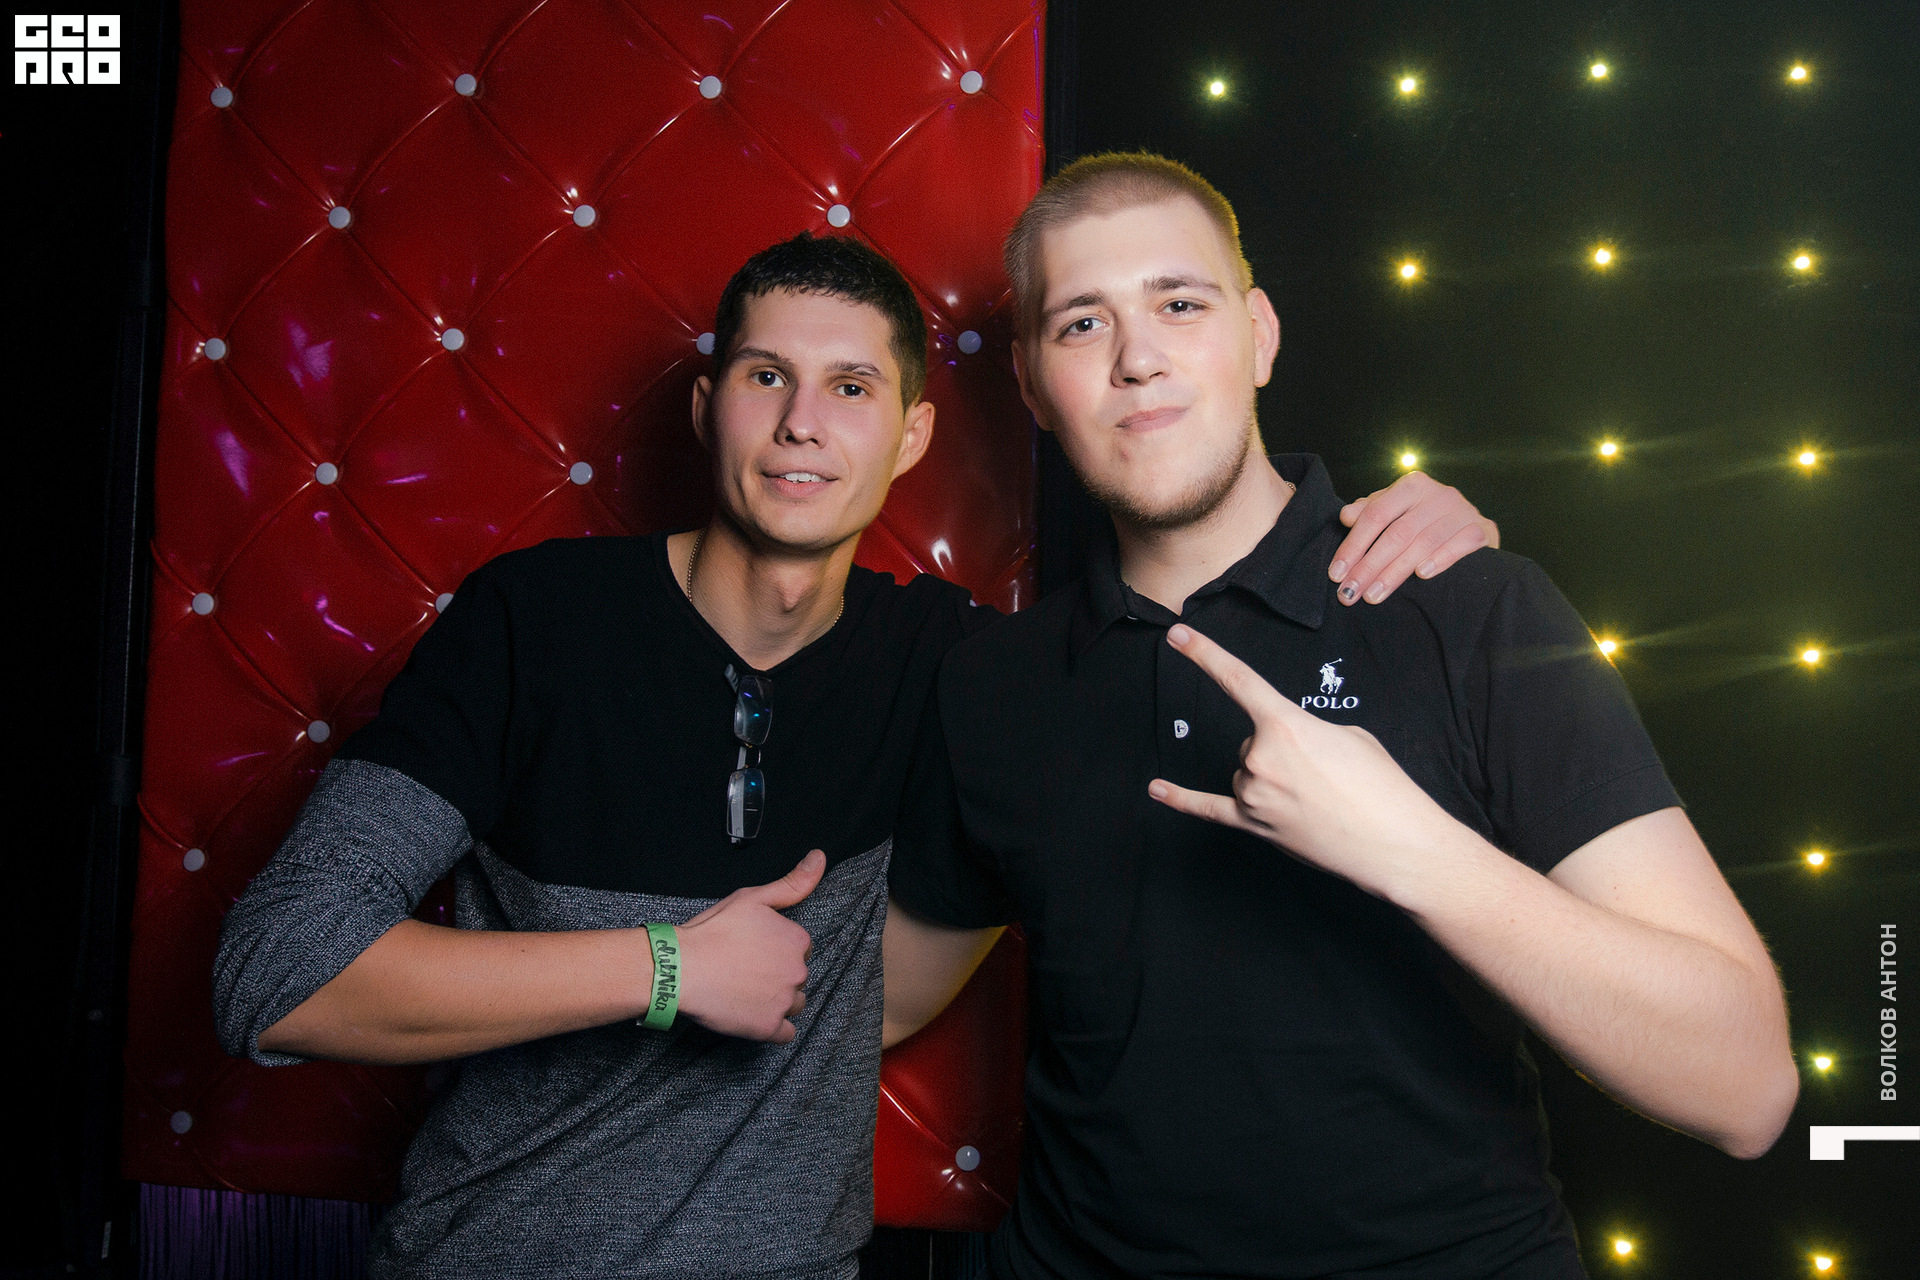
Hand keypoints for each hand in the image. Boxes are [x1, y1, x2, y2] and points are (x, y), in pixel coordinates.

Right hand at [675, 850, 823, 1042]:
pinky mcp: (769, 1028)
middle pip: (797, 976)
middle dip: (777, 975)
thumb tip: (819, 858)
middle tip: (745, 971)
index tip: (753, 951)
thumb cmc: (711, 932)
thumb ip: (792, 883)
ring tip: (746, 992)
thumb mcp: (752, 898)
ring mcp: (784, 1001)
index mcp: (796, 940)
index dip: (775, 950)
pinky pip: (786, 1033)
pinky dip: (772, 1027)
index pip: (798, 949)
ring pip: (794, 1004)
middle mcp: (797, 971)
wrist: (680, 968)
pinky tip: (753, 1015)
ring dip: (777, 1001)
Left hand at [1146, 626, 1458, 901]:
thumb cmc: (1381, 787)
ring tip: (1318, 797)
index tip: (1177, 636)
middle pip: (1253, 740)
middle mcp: (1260, 758)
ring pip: (1248, 771)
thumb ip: (1303, 730)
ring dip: (1275, 778)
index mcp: (1285, 725)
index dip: (1204, 654)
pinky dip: (1182, 798)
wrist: (1396, 844)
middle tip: (1326, 773)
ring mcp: (1254, 795)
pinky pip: (1209, 808)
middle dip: (1284, 751)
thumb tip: (1284, 748)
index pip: (1238, 680)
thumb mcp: (1349, 735)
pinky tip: (1157, 789)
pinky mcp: (1254, 826)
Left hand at [1330, 471, 1498, 605]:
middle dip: (1369, 566)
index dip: (1353, 545)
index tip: (1336, 574)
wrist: (1472, 526)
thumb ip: (1370, 512)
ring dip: (1395, 573)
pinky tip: (1422, 575)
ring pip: (1423, 543)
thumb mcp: (1395, 511)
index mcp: (1411, 485)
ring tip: (1374, 595)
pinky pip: (1460, 545)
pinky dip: (1440, 560)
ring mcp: (1462, 511)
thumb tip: (1346, 516)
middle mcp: (1437, 494)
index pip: (1375, 515)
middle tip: (1349, 592)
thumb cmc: (1424, 519)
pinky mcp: (1482, 529)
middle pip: (1396, 533)